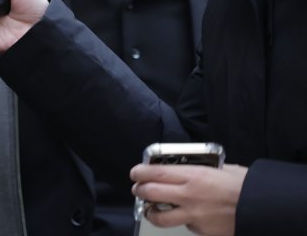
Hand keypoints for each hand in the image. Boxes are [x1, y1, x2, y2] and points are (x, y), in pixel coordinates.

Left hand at [131, 162, 246, 235]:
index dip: (140, 172)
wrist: (263, 209)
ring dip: (152, 212)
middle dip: (140, 191)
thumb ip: (201, 169)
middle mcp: (189, 195)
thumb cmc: (245, 186)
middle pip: (150, 193)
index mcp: (193, 175)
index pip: (155, 173)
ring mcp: (193, 216)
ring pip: (160, 217)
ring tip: (151, 209)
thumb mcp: (222, 168)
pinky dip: (183, 221)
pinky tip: (189, 216)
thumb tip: (188, 169)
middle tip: (139, 189)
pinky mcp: (201, 231)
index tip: (135, 173)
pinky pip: (185, 225)